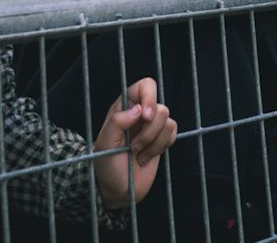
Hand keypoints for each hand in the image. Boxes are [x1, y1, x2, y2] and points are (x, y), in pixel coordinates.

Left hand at [92, 78, 176, 206]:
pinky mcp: (162, 140)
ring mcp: (152, 127)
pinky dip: (161, 147)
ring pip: (169, 122)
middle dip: (149, 131)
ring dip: (153, 143)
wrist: (117, 190)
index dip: (149, 97)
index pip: (144, 86)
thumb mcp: (104, 144)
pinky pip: (173, 134)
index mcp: (124, 108)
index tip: (145, 117)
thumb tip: (138, 110)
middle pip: (161, 108)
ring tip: (138, 154)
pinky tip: (146, 157)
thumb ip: (116, 123)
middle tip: (133, 146)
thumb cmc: (106, 166)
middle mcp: (140, 114)